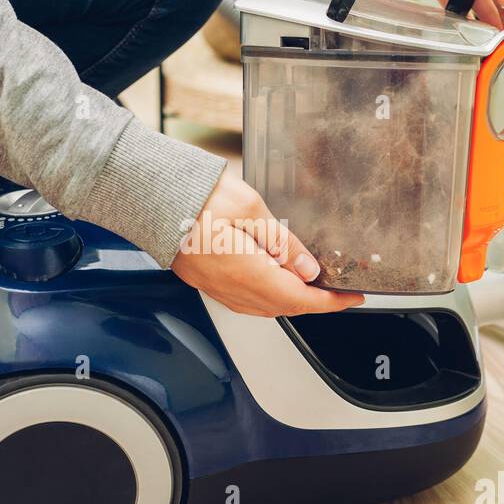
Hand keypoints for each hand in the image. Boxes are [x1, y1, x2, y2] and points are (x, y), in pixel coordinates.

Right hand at [171, 171, 363, 316]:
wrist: (151, 196)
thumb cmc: (194, 195)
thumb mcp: (250, 208)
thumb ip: (282, 241)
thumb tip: (308, 269)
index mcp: (247, 273)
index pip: (301, 300)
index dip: (331, 302)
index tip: (352, 297)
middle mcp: (232, 288)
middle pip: (285, 307)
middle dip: (315, 302)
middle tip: (337, 288)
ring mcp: (217, 288)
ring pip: (265, 307)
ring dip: (291, 300)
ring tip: (311, 283)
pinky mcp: (207, 282)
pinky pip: (246, 300)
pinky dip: (269, 296)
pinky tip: (275, 280)